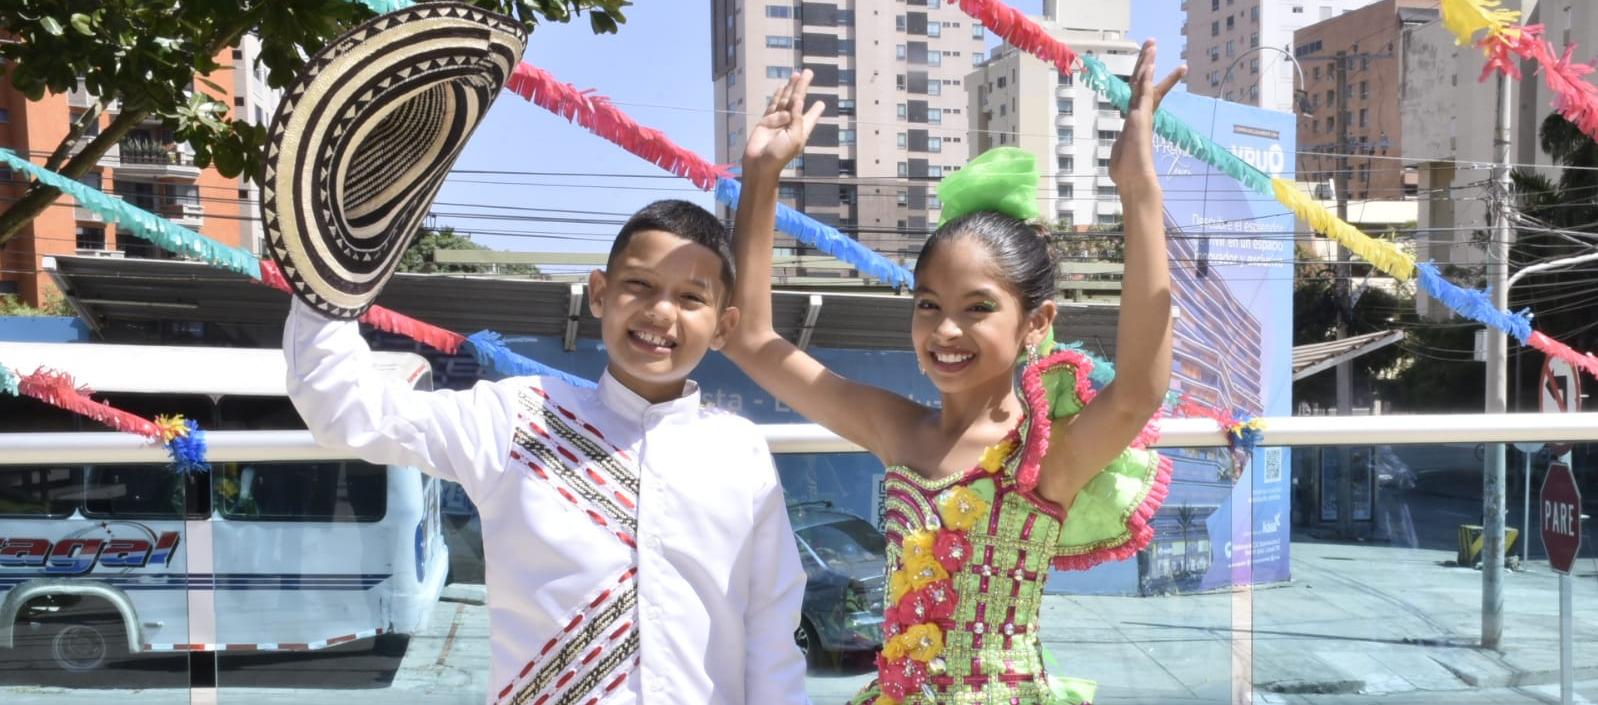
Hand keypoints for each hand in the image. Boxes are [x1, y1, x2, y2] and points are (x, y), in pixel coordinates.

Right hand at [743, 69, 824, 180]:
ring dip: (791, 86)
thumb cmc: (780, 155)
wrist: (759, 164)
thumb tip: (797, 101)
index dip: (816, 109)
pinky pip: (772, 105)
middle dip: (803, 87)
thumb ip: (797, 119)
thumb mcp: (795, 138)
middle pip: (798, 100)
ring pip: (785, 99)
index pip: (810, 116)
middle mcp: (790, 123)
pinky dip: (777, 96)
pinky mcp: (765, 121)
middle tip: (808, 72)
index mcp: (801, 130)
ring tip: (796, 74)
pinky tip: (781, 87)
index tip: (821, 103)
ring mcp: (777, 121)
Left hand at [1109, 40, 1185, 192]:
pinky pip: (1143, 94)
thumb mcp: (1119, 156)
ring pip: (1143, 83)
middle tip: (1154, 43)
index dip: (1147, 79)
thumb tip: (1119, 154)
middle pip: (1144, 82)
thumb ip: (1121, 148)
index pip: (1142, 94)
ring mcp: (1141, 116)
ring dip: (1147, 62)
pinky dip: (1145, 79)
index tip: (1152, 67)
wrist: (1135, 182)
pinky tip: (1148, 65)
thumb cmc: (1126, 173)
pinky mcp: (1140, 119)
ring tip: (1152, 44)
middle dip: (1148, 62)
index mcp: (1135, 121)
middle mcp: (1140, 115)